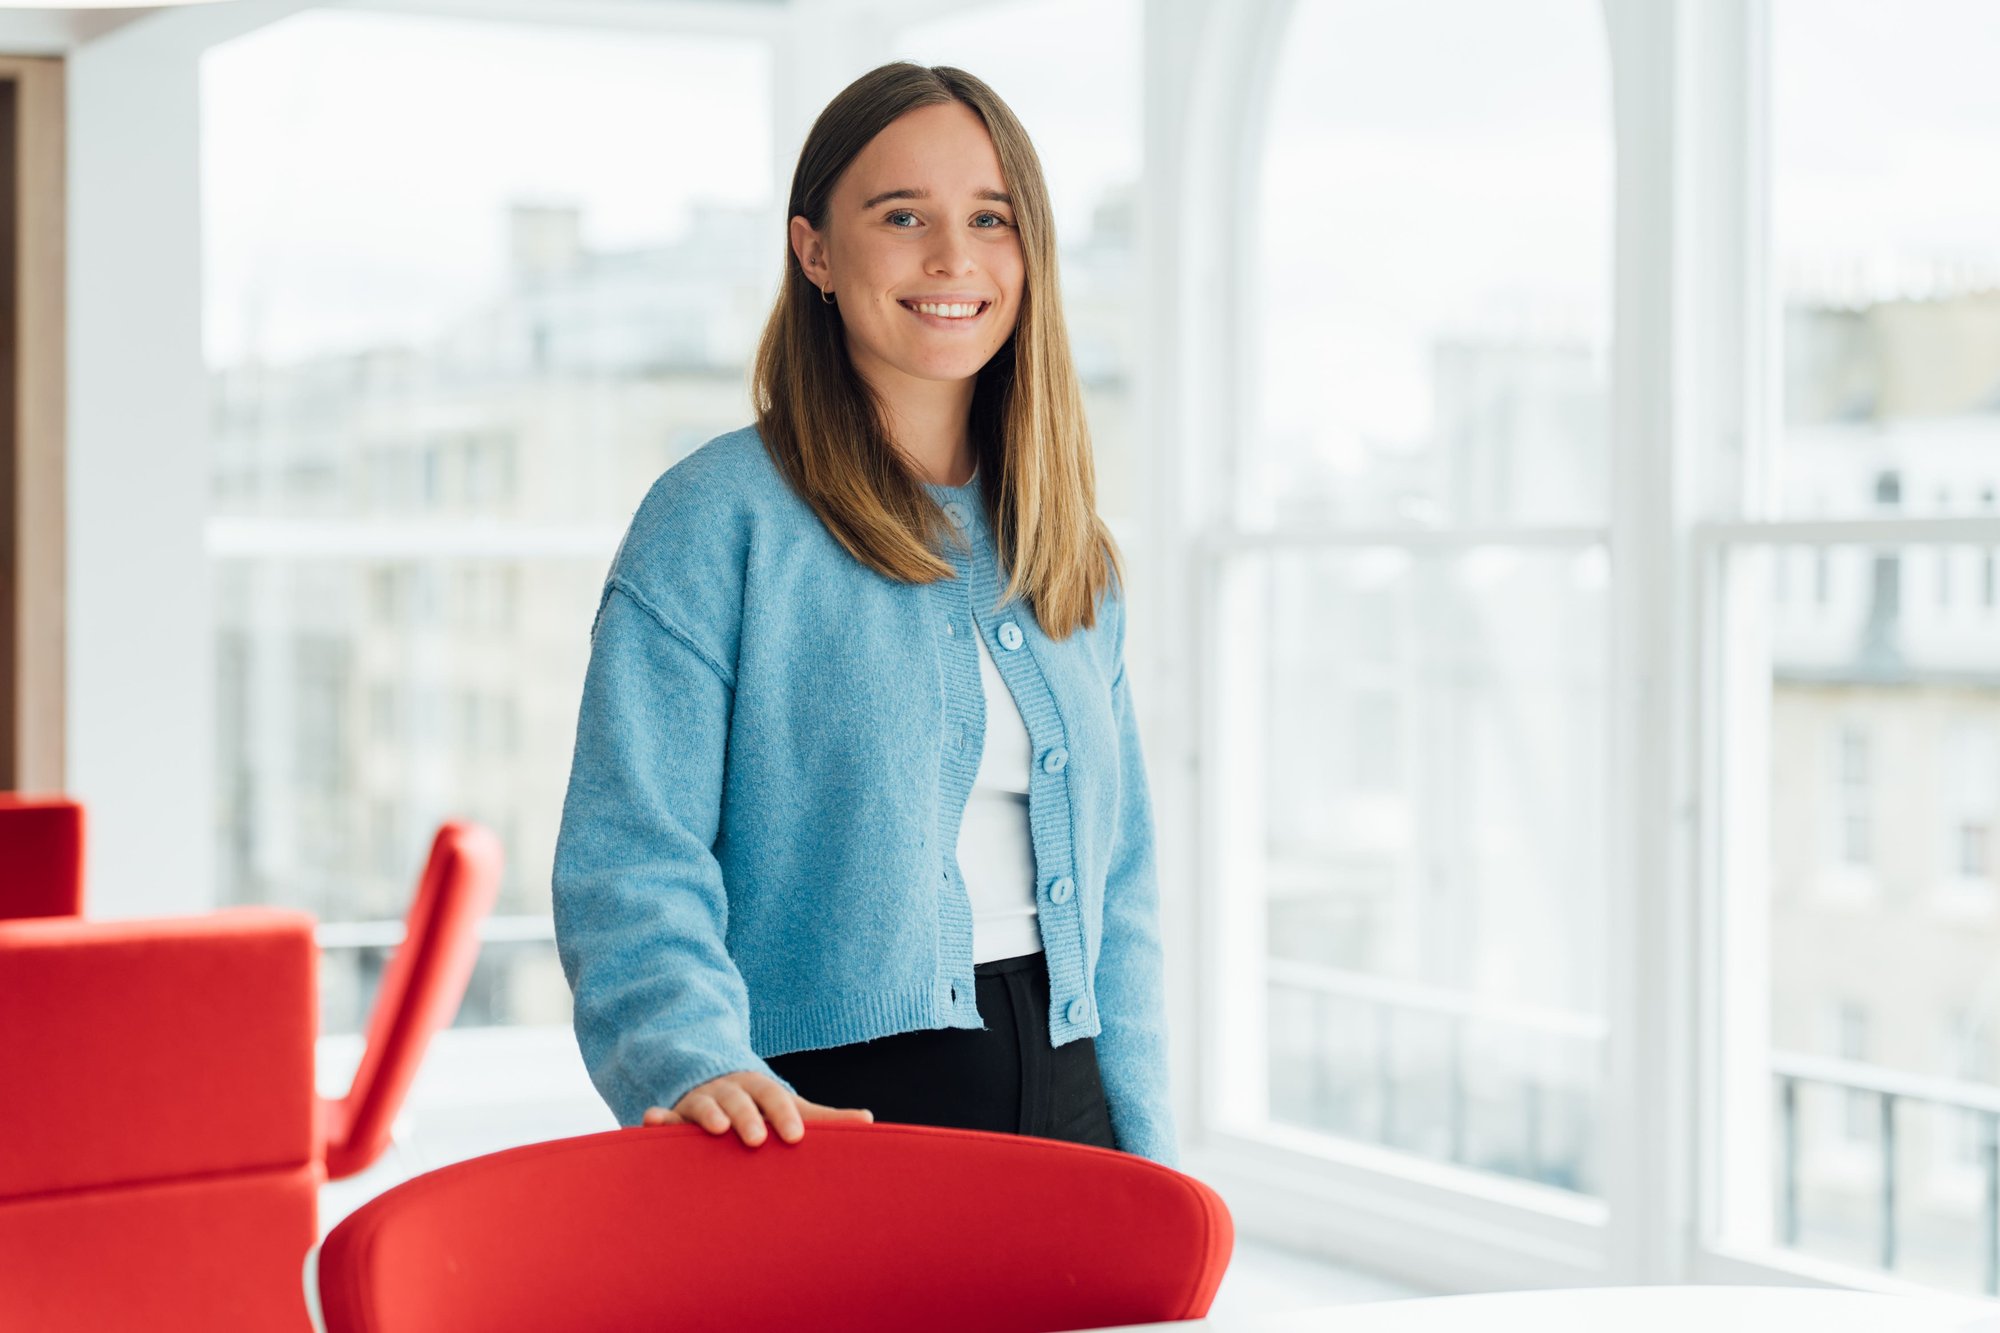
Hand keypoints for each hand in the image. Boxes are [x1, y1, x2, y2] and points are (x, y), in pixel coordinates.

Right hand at [641, 1071, 873, 1147]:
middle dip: (749, 1116)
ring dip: (708, 1114)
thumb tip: (870, 1120)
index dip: (786, 1116)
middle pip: (741, 1100)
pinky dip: (657, 1119)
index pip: (777, 1099)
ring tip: (716, 1129)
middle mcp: (732, 1091)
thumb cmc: (760, 1107)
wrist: (712, 1081)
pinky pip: (664, 1116)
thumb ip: (824, 1117)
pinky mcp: (674, 1115)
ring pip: (703, 1104)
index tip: (796, 1137)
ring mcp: (700, 1101)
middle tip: (756, 1139)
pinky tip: (650, 1121)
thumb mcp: (787, 1107)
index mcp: (762, 1090)